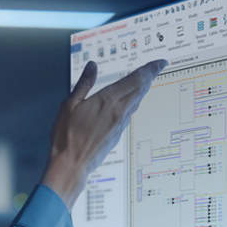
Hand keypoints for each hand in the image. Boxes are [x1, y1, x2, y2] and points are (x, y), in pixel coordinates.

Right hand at [41, 58, 166, 210]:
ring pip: (137, 101)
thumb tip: (92, 66)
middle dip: (151, 76)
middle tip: (158, 67)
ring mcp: (120, 124)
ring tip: (146, 81)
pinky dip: (134, 102)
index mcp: (107, 100)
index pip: (136, 79)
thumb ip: (84, 84)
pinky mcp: (118, 134)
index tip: (160, 62)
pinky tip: (131, 102)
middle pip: (141, 89)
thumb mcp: (69, 105)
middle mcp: (118, 111)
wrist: (71, 164)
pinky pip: (130, 113)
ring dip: (143, 89)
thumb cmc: (66, 137)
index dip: (150, 69)